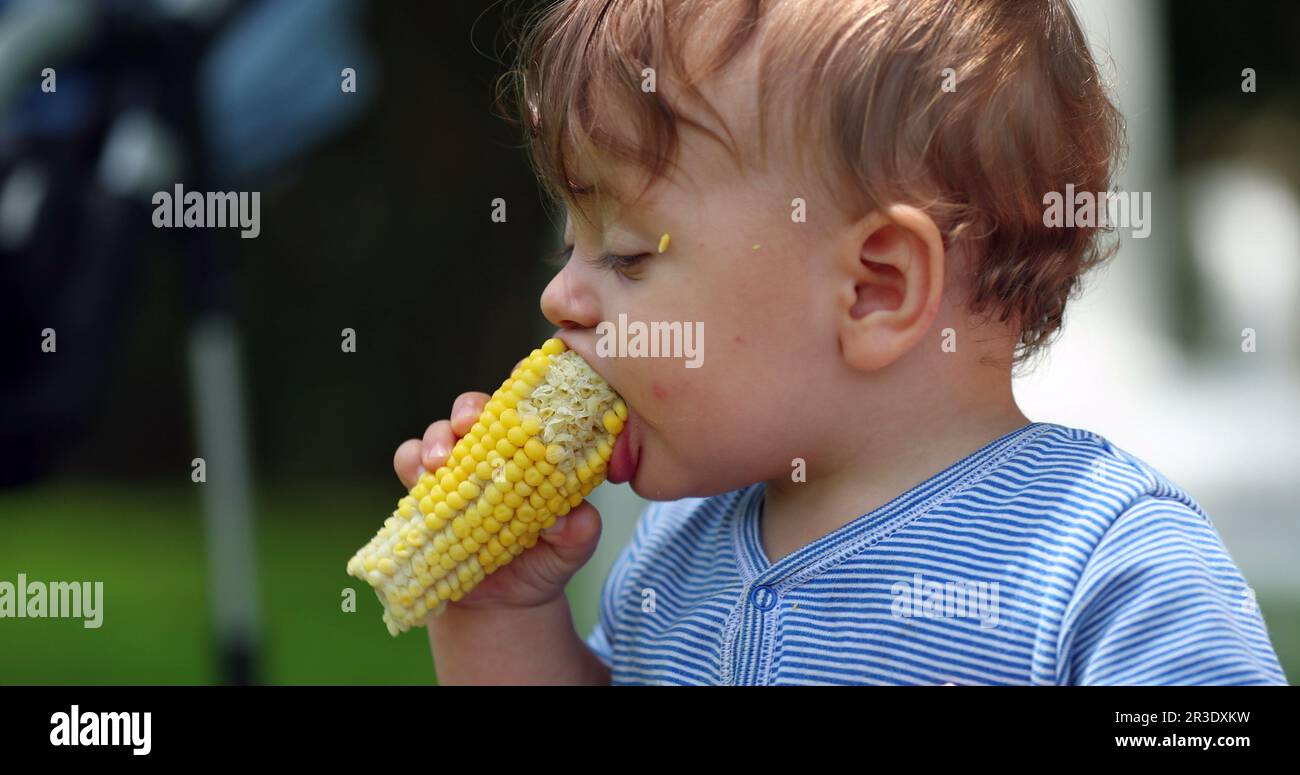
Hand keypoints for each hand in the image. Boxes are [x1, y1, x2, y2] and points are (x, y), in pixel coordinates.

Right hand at [392, 390, 603, 615]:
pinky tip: (420, 482)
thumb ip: (579, 531)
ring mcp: (455, 471)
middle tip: (468, 424)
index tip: (521, 383)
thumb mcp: (571, 549)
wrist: (501, 607)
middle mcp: (491, 453)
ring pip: (438, 433)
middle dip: (469, 409)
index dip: (523, 386)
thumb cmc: (543, 564)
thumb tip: (569, 517)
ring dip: (436, 438)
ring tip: (440, 462)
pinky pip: (409, 463)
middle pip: (475, 410)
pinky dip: (411, 464)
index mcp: (531, 453)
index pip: (526, 407)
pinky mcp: (424, 493)